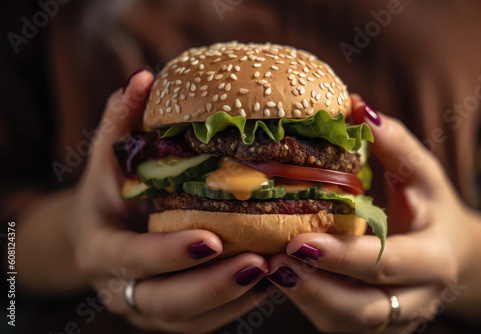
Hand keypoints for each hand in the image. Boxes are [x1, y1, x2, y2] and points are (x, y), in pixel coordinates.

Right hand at [68, 70, 268, 332]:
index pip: (133, 258)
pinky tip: (268, 283)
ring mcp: (144, 309)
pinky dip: (236, 307)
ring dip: (233, 300)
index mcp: (101, 249)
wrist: (98, 233)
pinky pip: (203, 324)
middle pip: (165, 302)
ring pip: (189, 320)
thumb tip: (143, 79)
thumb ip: (120, 123)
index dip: (170, 253)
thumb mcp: (106, 159)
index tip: (214, 238)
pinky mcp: (168, 317)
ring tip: (275, 273)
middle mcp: (119, 288)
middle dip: (214, 287)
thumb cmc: (107, 191)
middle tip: (261, 264)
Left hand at [264, 95, 470, 332]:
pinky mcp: (374, 325)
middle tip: (272, 259)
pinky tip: (280, 276)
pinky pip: (335, 323)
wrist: (451, 254)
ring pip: (344, 322)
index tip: (298, 240)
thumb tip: (356, 106)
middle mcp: (416, 298)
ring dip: (303, 298)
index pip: (387, 263)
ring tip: (267, 267)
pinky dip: (306, 302)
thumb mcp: (422, 173)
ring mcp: (394, 319)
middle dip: (315, 287)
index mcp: (433, 259)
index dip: (343, 255)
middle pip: (363, 307)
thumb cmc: (431, 208)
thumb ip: (394, 143)